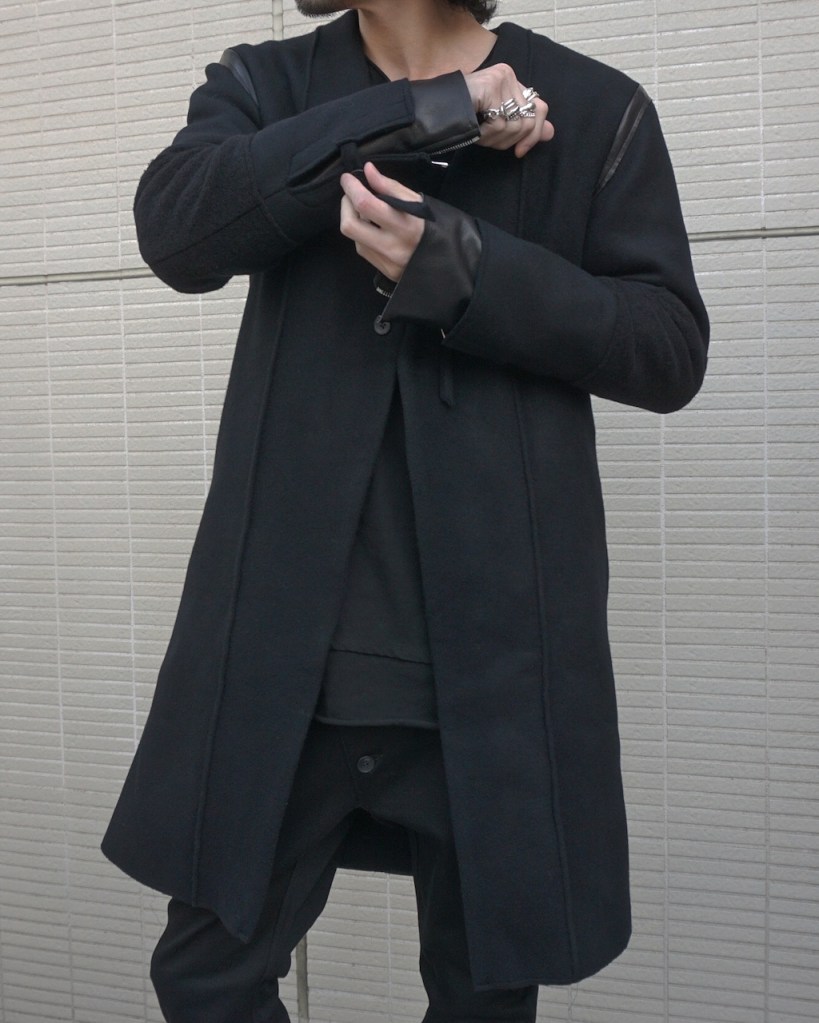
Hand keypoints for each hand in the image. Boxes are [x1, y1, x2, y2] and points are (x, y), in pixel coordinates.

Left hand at [339, 162, 424, 281]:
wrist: (446, 260)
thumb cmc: (432, 225)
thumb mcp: (417, 201)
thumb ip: (390, 186)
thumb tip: (368, 170)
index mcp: (405, 225)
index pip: (366, 204)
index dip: (351, 188)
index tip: (347, 178)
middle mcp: (393, 246)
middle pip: (350, 225)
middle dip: (345, 205)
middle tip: (351, 195)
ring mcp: (387, 261)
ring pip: (354, 237)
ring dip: (353, 219)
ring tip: (366, 211)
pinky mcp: (383, 270)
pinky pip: (362, 248)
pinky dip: (362, 234)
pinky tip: (373, 228)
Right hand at [464, 63, 553, 157]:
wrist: (436, 109)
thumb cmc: (463, 116)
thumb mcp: (497, 123)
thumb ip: (524, 126)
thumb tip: (551, 133)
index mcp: (512, 82)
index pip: (540, 108)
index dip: (535, 134)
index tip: (521, 151)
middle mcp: (509, 77)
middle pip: (529, 121)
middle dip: (511, 141)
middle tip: (492, 143)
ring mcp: (501, 79)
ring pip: (514, 126)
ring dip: (495, 139)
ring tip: (479, 134)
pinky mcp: (491, 86)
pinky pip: (499, 123)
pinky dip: (486, 135)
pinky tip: (475, 129)